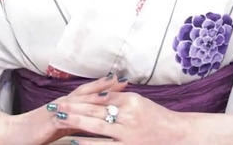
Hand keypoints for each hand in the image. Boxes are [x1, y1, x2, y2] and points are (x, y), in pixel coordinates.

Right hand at [0, 74, 127, 144]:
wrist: (11, 133)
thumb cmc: (35, 131)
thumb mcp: (59, 125)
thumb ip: (74, 121)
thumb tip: (91, 121)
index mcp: (66, 105)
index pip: (89, 93)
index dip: (105, 86)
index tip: (122, 81)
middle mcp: (62, 104)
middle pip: (87, 92)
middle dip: (105, 86)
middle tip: (123, 79)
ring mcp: (56, 111)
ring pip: (80, 101)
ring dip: (96, 95)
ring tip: (112, 90)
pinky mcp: (50, 121)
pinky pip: (68, 116)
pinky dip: (79, 112)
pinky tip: (89, 112)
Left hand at [53, 90, 190, 143]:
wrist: (177, 134)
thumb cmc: (157, 117)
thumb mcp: (139, 101)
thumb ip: (119, 97)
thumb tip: (99, 93)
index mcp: (131, 101)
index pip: (102, 98)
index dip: (82, 98)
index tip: (65, 97)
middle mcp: (129, 116)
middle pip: (96, 111)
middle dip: (74, 108)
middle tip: (55, 106)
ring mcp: (128, 134)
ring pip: (97, 127)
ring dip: (77, 123)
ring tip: (60, 120)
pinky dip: (90, 143)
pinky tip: (75, 140)